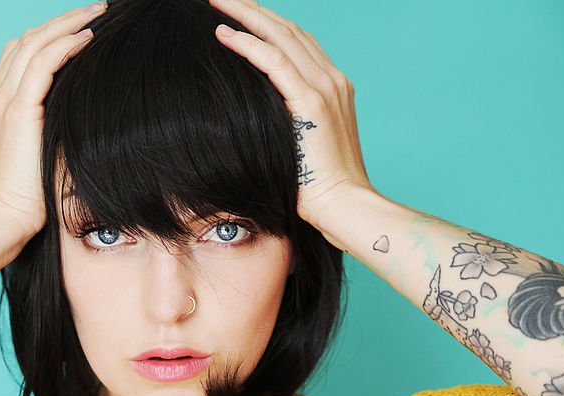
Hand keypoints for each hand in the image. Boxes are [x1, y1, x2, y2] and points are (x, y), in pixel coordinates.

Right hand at [0, 1, 107, 239]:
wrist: (0, 220)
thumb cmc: (23, 203)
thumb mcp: (36, 158)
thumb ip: (49, 134)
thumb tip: (80, 126)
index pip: (21, 55)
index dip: (50, 36)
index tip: (81, 29)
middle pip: (27, 40)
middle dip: (62, 21)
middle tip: (95, 10)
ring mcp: (2, 100)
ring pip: (35, 43)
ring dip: (68, 23)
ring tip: (97, 13)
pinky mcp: (17, 111)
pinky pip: (42, 63)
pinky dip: (65, 45)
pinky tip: (87, 38)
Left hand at [210, 0, 372, 239]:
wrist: (345, 206)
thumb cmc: (319, 190)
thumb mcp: (302, 147)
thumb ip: (287, 125)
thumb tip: (255, 123)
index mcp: (333, 89)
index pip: (298, 42)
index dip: (268, 24)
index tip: (240, 15)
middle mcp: (333, 81)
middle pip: (288, 29)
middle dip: (253, 9)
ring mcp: (325, 88)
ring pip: (280, 35)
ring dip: (245, 15)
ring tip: (217, 1)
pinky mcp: (311, 103)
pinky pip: (274, 61)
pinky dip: (248, 43)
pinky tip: (223, 34)